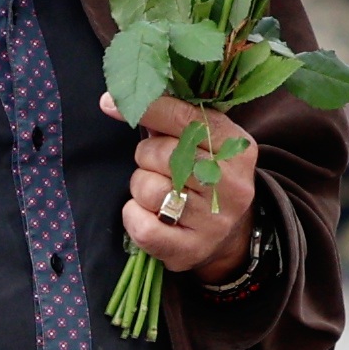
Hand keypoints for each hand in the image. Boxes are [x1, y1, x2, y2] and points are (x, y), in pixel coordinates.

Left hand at [114, 91, 259, 282]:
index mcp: (237, 148)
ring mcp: (214, 221)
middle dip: (146, 156)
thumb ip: (174, 119)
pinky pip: (143, 227)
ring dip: (141, 188)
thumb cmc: (205, 176)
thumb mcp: (205, 142)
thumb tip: (118, 100)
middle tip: (157, 165)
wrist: (228, 234)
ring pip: (149, 189)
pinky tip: (147, 214)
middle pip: (161, 154)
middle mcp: (232, 184)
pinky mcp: (191, 250)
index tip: (111, 102)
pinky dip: (134, 216)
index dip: (147, 108)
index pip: (185, 117)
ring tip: (158, 192)